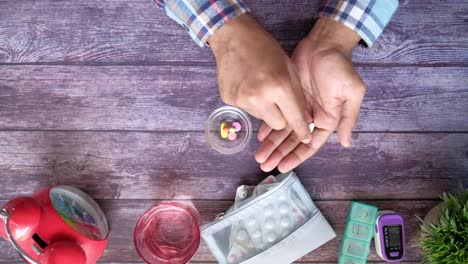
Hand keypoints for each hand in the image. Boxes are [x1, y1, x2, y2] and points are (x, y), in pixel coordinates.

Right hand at [209, 14, 311, 143]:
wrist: (233, 37)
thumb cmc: (266, 49)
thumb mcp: (290, 69)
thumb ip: (297, 96)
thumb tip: (303, 120)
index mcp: (280, 87)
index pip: (295, 119)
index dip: (302, 130)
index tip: (305, 137)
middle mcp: (260, 98)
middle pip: (278, 125)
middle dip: (283, 118)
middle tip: (281, 103)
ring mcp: (242, 100)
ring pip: (262, 118)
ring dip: (266, 110)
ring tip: (262, 88)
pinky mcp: (230, 100)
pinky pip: (247, 110)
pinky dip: (251, 102)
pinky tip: (248, 85)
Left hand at [255, 17, 364, 171]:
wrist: (324, 44)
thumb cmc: (340, 68)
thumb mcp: (351, 93)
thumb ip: (348, 119)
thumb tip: (346, 143)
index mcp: (327, 120)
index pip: (310, 144)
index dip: (297, 156)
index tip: (283, 167)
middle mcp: (311, 117)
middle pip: (293, 141)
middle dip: (280, 154)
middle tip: (264, 165)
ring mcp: (297, 107)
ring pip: (282, 130)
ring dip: (271, 144)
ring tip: (259, 156)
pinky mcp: (285, 96)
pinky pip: (275, 114)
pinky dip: (267, 125)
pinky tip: (259, 136)